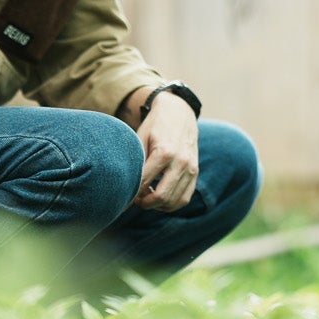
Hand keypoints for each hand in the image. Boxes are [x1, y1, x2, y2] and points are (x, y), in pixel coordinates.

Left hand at [133, 92, 198, 212]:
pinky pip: (184, 198)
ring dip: (157, 205)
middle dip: (144, 203)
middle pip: (161, 197)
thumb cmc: (155, 126)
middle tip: (135, 198)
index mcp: (164, 153)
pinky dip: (171, 204)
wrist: (179, 113)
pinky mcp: (195, 173)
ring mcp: (191, 169)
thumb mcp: (141, 139)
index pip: (144, 183)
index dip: (131, 194)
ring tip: (147, 196)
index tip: (123, 198)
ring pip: (174, 202)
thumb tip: (122, 187)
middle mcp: (181, 162)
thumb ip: (135, 163)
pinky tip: (160, 196)